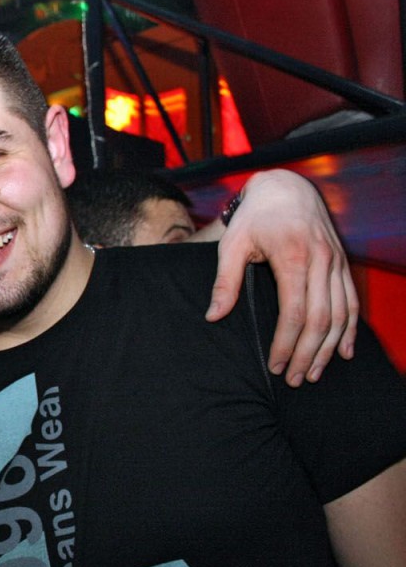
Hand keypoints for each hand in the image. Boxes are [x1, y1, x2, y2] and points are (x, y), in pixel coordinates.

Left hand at [206, 169, 357, 385]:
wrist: (287, 187)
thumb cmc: (255, 217)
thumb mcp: (232, 244)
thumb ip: (225, 281)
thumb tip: (213, 316)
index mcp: (292, 257)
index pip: (294, 312)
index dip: (286, 344)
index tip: (275, 365)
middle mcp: (321, 261)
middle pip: (321, 319)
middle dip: (308, 354)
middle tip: (294, 379)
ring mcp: (336, 262)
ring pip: (341, 314)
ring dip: (330, 348)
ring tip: (314, 373)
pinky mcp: (342, 263)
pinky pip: (352, 301)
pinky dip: (350, 329)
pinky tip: (344, 351)